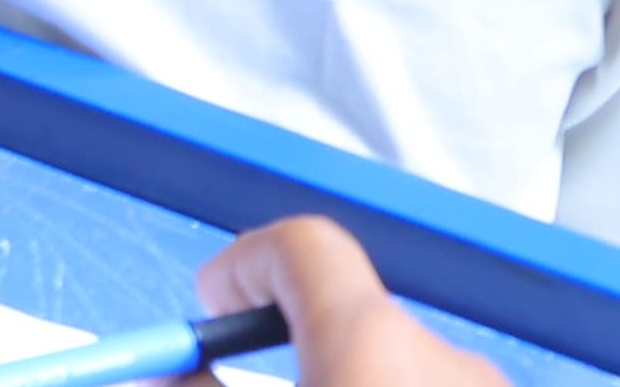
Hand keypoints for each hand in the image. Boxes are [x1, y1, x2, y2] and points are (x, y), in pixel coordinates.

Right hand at [192, 219, 497, 386]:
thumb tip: (169, 375)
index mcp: (372, 344)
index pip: (304, 245)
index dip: (247, 263)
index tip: (215, 303)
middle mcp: (449, 358)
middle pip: (358, 314)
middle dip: (305, 342)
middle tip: (265, 378)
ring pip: (409, 366)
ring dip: (361, 381)